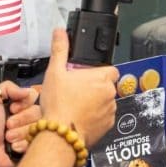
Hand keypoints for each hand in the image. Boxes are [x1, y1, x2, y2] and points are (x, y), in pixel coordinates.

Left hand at [0, 81, 39, 166]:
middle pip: (38, 112)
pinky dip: (23, 144)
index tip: (12, 108)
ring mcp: (30, 133)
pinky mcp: (31, 147)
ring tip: (8, 138)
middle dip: (21, 119)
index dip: (25, 103)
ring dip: (20, 132)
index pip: (34, 97)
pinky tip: (13, 147)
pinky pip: (37, 142)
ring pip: (38, 127)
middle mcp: (26, 118)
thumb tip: (27, 90)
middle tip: (7, 125)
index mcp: (18, 106)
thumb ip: (7, 87)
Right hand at [39, 28, 117, 148]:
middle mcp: (110, 93)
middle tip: (77, 92)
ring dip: (96, 103)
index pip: (110, 70)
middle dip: (95, 88)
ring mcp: (110, 110)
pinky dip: (95, 117)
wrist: (60, 134)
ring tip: (76, 106)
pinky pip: (104, 118)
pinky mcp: (108, 125)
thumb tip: (60, 32)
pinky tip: (80, 118)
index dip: (99, 72)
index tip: (87, 77)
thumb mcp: (55, 72)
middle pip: (106, 86)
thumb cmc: (58, 104)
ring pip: (106, 102)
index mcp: (101, 78)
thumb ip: (60, 50)